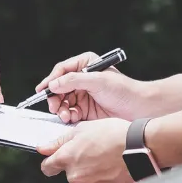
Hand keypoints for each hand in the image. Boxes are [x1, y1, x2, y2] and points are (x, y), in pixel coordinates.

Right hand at [37, 51, 159, 122]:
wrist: (138, 108)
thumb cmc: (123, 90)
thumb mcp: (97, 81)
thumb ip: (74, 80)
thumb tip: (53, 84)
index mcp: (85, 64)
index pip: (62, 70)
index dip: (51, 80)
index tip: (42, 90)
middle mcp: (82, 78)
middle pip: (59, 87)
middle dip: (55, 98)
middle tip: (55, 107)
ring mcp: (83, 94)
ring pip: (62, 101)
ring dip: (61, 109)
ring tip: (65, 115)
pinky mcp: (85, 109)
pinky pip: (69, 112)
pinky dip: (67, 116)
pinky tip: (71, 118)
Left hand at [39, 118, 134, 182]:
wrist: (139, 148)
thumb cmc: (114, 135)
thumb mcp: (83, 129)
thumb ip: (60, 141)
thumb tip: (43, 148)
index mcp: (67, 158)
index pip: (47, 167)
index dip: (50, 163)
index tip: (54, 161)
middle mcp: (75, 176)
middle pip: (70, 174)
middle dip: (78, 166)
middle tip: (94, 153)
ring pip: (85, 182)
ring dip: (92, 173)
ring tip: (107, 160)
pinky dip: (104, 181)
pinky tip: (113, 170)